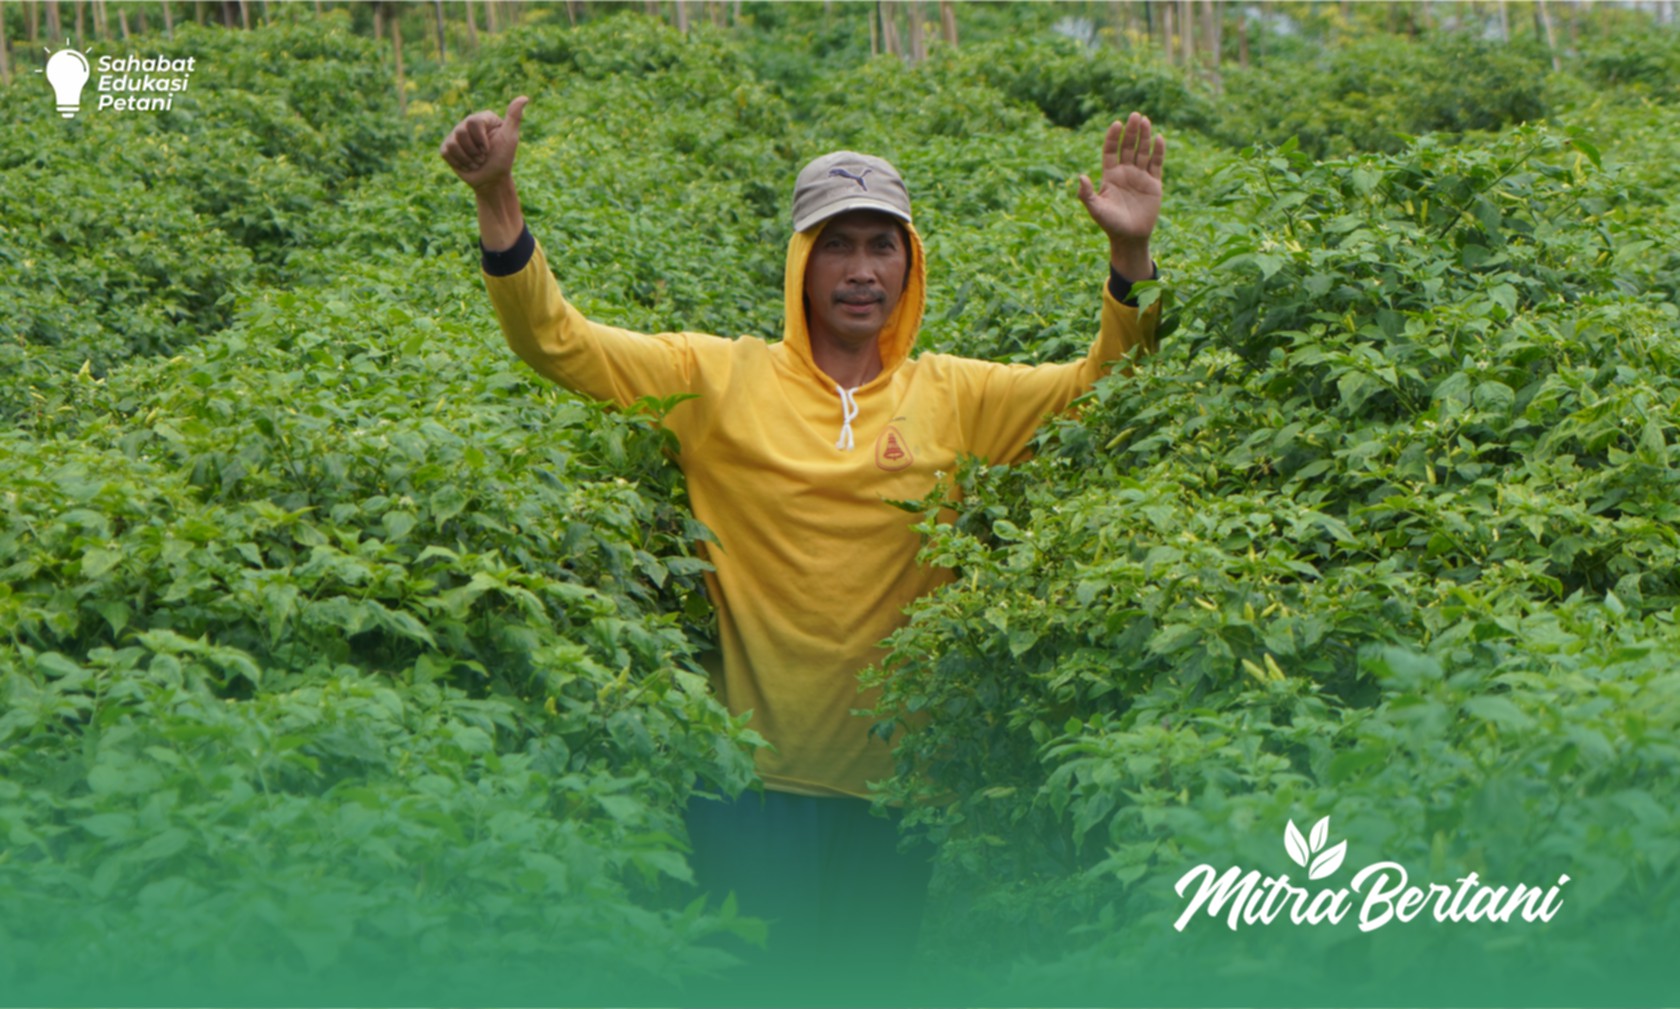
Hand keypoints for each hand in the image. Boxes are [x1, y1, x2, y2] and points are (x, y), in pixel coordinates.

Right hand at [439, 96, 528, 191]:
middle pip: (461, 131)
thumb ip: (514, 117)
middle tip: (483, 157)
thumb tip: (524, 98)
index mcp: (483, 118)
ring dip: (468, 159)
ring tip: (477, 162)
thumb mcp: (510, 138)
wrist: (492, 180)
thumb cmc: (502, 158)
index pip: (473, 122)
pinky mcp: (447, 147)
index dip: (481, 140)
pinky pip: (446, 152)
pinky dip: (459, 163)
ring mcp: (456, 135)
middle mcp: (468, 123)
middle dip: (474, 151)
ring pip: (453, 143)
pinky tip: (467, 165)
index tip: (489, 149)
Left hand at [1078, 112, 1164, 277]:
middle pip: (1128, 147)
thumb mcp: (1096, 209)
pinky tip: (1159, 137)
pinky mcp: (1154, 184)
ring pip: (1143, 152)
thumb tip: (1081, 177)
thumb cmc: (1110, 224)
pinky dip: (1158, 151)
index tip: (1117, 124)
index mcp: (1110, 176)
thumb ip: (1087, 194)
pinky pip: (1157, 164)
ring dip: (1144, 137)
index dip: (1113, 137)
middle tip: (1135, 115)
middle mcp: (1125, 173)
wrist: (1130, 238)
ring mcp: (1140, 177)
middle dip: (1131, 132)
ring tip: (1145, 120)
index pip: (1111, 151)